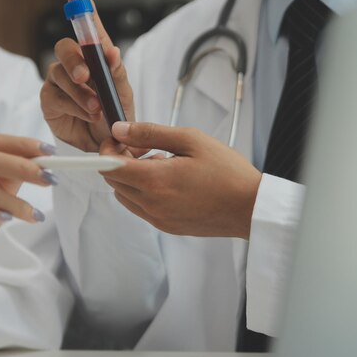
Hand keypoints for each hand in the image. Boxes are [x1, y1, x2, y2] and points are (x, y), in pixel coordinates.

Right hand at [41, 0, 134, 152]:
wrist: (108, 146)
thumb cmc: (115, 117)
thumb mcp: (122, 94)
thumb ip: (116, 72)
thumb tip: (112, 52)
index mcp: (95, 58)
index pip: (87, 30)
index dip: (83, 11)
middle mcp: (74, 66)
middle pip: (65, 48)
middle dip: (75, 59)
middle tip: (87, 75)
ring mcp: (59, 83)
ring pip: (60, 75)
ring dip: (80, 92)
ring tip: (97, 108)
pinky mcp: (50, 102)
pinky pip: (56, 97)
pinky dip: (74, 106)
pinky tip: (87, 114)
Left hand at [100, 122, 261, 238]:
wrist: (249, 207)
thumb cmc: (227, 172)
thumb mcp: (189, 140)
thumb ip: (149, 133)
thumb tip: (120, 130)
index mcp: (154, 180)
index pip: (108, 166)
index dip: (107, 149)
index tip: (119, 139)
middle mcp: (151, 204)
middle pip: (113, 181)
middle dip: (119, 161)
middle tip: (143, 147)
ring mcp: (157, 218)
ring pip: (125, 195)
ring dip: (132, 177)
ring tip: (160, 162)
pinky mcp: (166, 227)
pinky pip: (140, 208)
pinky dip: (144, 192)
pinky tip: (168, 180)